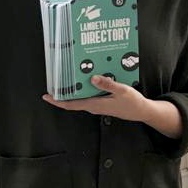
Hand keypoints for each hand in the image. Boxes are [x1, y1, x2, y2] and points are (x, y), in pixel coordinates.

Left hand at [42, 75, 183, 138]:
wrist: (142, 111)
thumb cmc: (132, 103)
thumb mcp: (122, 91)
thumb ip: (107, 84)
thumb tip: (93, 78)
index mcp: (95, 104)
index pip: (71, 104)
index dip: (57, 101)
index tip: (46, 96)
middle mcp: (93, 106)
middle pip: (72, 100)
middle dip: (62, 92)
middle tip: (54, 79)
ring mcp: (97, 105)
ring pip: (80, 97)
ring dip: (74, 89)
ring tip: (68, 75)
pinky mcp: (102, 103)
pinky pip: (89, 96)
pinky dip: (85, 88)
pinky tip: (87, 79)